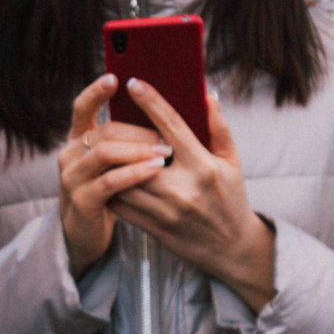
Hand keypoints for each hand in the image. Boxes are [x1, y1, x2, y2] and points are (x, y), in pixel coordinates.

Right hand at [57, 74, 170, 273]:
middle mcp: (70, 154)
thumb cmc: (110, 193)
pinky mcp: (81, 201)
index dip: (96, 92)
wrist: (85, 235)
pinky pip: (109, 181)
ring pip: (105, 152)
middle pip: (104, 130)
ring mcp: (71, 177)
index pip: (82, 107)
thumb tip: (167, 108)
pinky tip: (155, 170)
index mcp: (79, 139)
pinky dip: (134, 173)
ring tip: (166, 152)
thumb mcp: (114, 163)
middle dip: (137, 129)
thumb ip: (130, 137)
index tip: (115, 77)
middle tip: (167, 134)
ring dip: (138, 150)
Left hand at [108, 81, 277, 312]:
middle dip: (121, 135)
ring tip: (101, 144)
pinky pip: (121, 205)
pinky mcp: (153, 228)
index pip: (173, 127)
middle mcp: (183, 188)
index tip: (133, 83)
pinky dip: (110, 188)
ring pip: (124, 180)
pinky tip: (106, 175)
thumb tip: (207, 95)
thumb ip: (219, 128)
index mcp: (204, 167)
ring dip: (111, 163)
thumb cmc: (232, 199)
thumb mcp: (232, 163)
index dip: (151, 102)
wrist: (232, 250)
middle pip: (139, 155)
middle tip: (107, 116)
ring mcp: (166, 211)